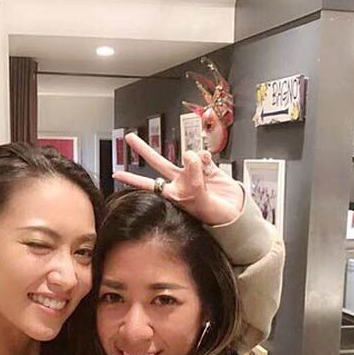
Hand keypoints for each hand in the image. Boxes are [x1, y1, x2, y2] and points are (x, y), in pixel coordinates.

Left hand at [113, 133, 243, 226]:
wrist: (237, 215)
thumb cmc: (217, 217)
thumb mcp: (201, 200)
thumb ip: (194, 177)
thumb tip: (189, 155)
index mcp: (174, 195)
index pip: (148, 185)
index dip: (132, 180)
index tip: (115, 174)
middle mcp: (181, 183)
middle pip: (158, 163)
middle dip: (144, 150)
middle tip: (130, 137)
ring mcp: (194, 174)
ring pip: (184, 156)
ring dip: (191, 157)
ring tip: (201, 168)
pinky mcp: (208, 168)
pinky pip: (201, 156)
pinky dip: (203, 157)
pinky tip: (207, 163)